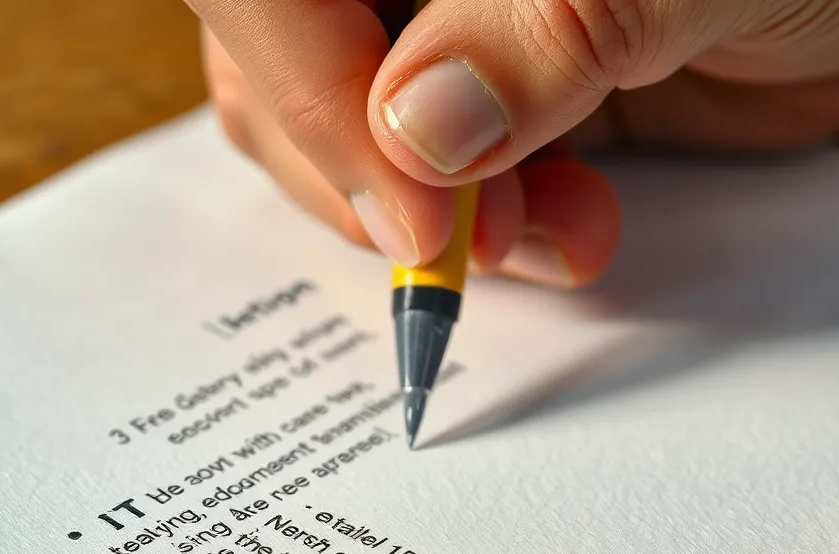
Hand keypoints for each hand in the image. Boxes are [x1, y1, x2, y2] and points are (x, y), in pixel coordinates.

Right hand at [189, 0, 838, 287]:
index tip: (416, 210)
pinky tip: (560, 234)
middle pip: (278, 75)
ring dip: (434, 222)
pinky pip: (424, 188)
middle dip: (372, 180)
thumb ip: (549, 32)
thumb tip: (417, 130)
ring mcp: (440, 36)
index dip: (312, 92)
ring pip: (344, 144)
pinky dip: (476, 237)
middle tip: (480, 238)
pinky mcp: (485, 108)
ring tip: (555, 237)